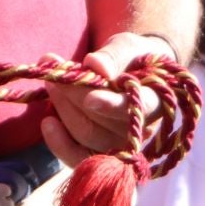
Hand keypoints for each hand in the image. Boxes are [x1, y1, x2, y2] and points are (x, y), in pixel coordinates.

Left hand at [42, 36, 167, 168]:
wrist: (133, 74)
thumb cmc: (132, 59)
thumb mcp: (127, 47)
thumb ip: (113, 55)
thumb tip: (95, 65)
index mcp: (157, 100)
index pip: (139, 108)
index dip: (113, 105)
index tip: (90, 98)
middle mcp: (141, 129)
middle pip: (104, 121)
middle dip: (74, 94)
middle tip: (53, 69)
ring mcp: (121, 146)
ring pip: (87, 135)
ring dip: (63, 109)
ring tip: (50, 83)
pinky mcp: (101, 155)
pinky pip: (77, 158)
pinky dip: (58, 142)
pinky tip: (48, 122)